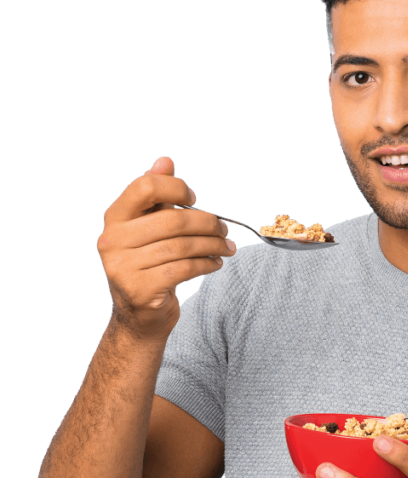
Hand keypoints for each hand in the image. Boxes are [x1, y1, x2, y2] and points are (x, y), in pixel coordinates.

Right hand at [97, 155, 236, 340]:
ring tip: (225, 247)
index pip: (145, 187)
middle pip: (173, 220)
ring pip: (182, 246)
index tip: (193, 199)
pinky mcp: (140, 289)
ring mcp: (123, 267)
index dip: (175, 189)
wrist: (138, 315)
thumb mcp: (146, 230)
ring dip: (212, 245)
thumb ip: (154, 197)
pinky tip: (214, 263)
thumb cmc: (147, 267)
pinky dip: (206, 264)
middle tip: (223, 229)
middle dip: (206, 223)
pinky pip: (184, 268)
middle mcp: (113, 240)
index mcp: (115, 219)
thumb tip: (165, 162)